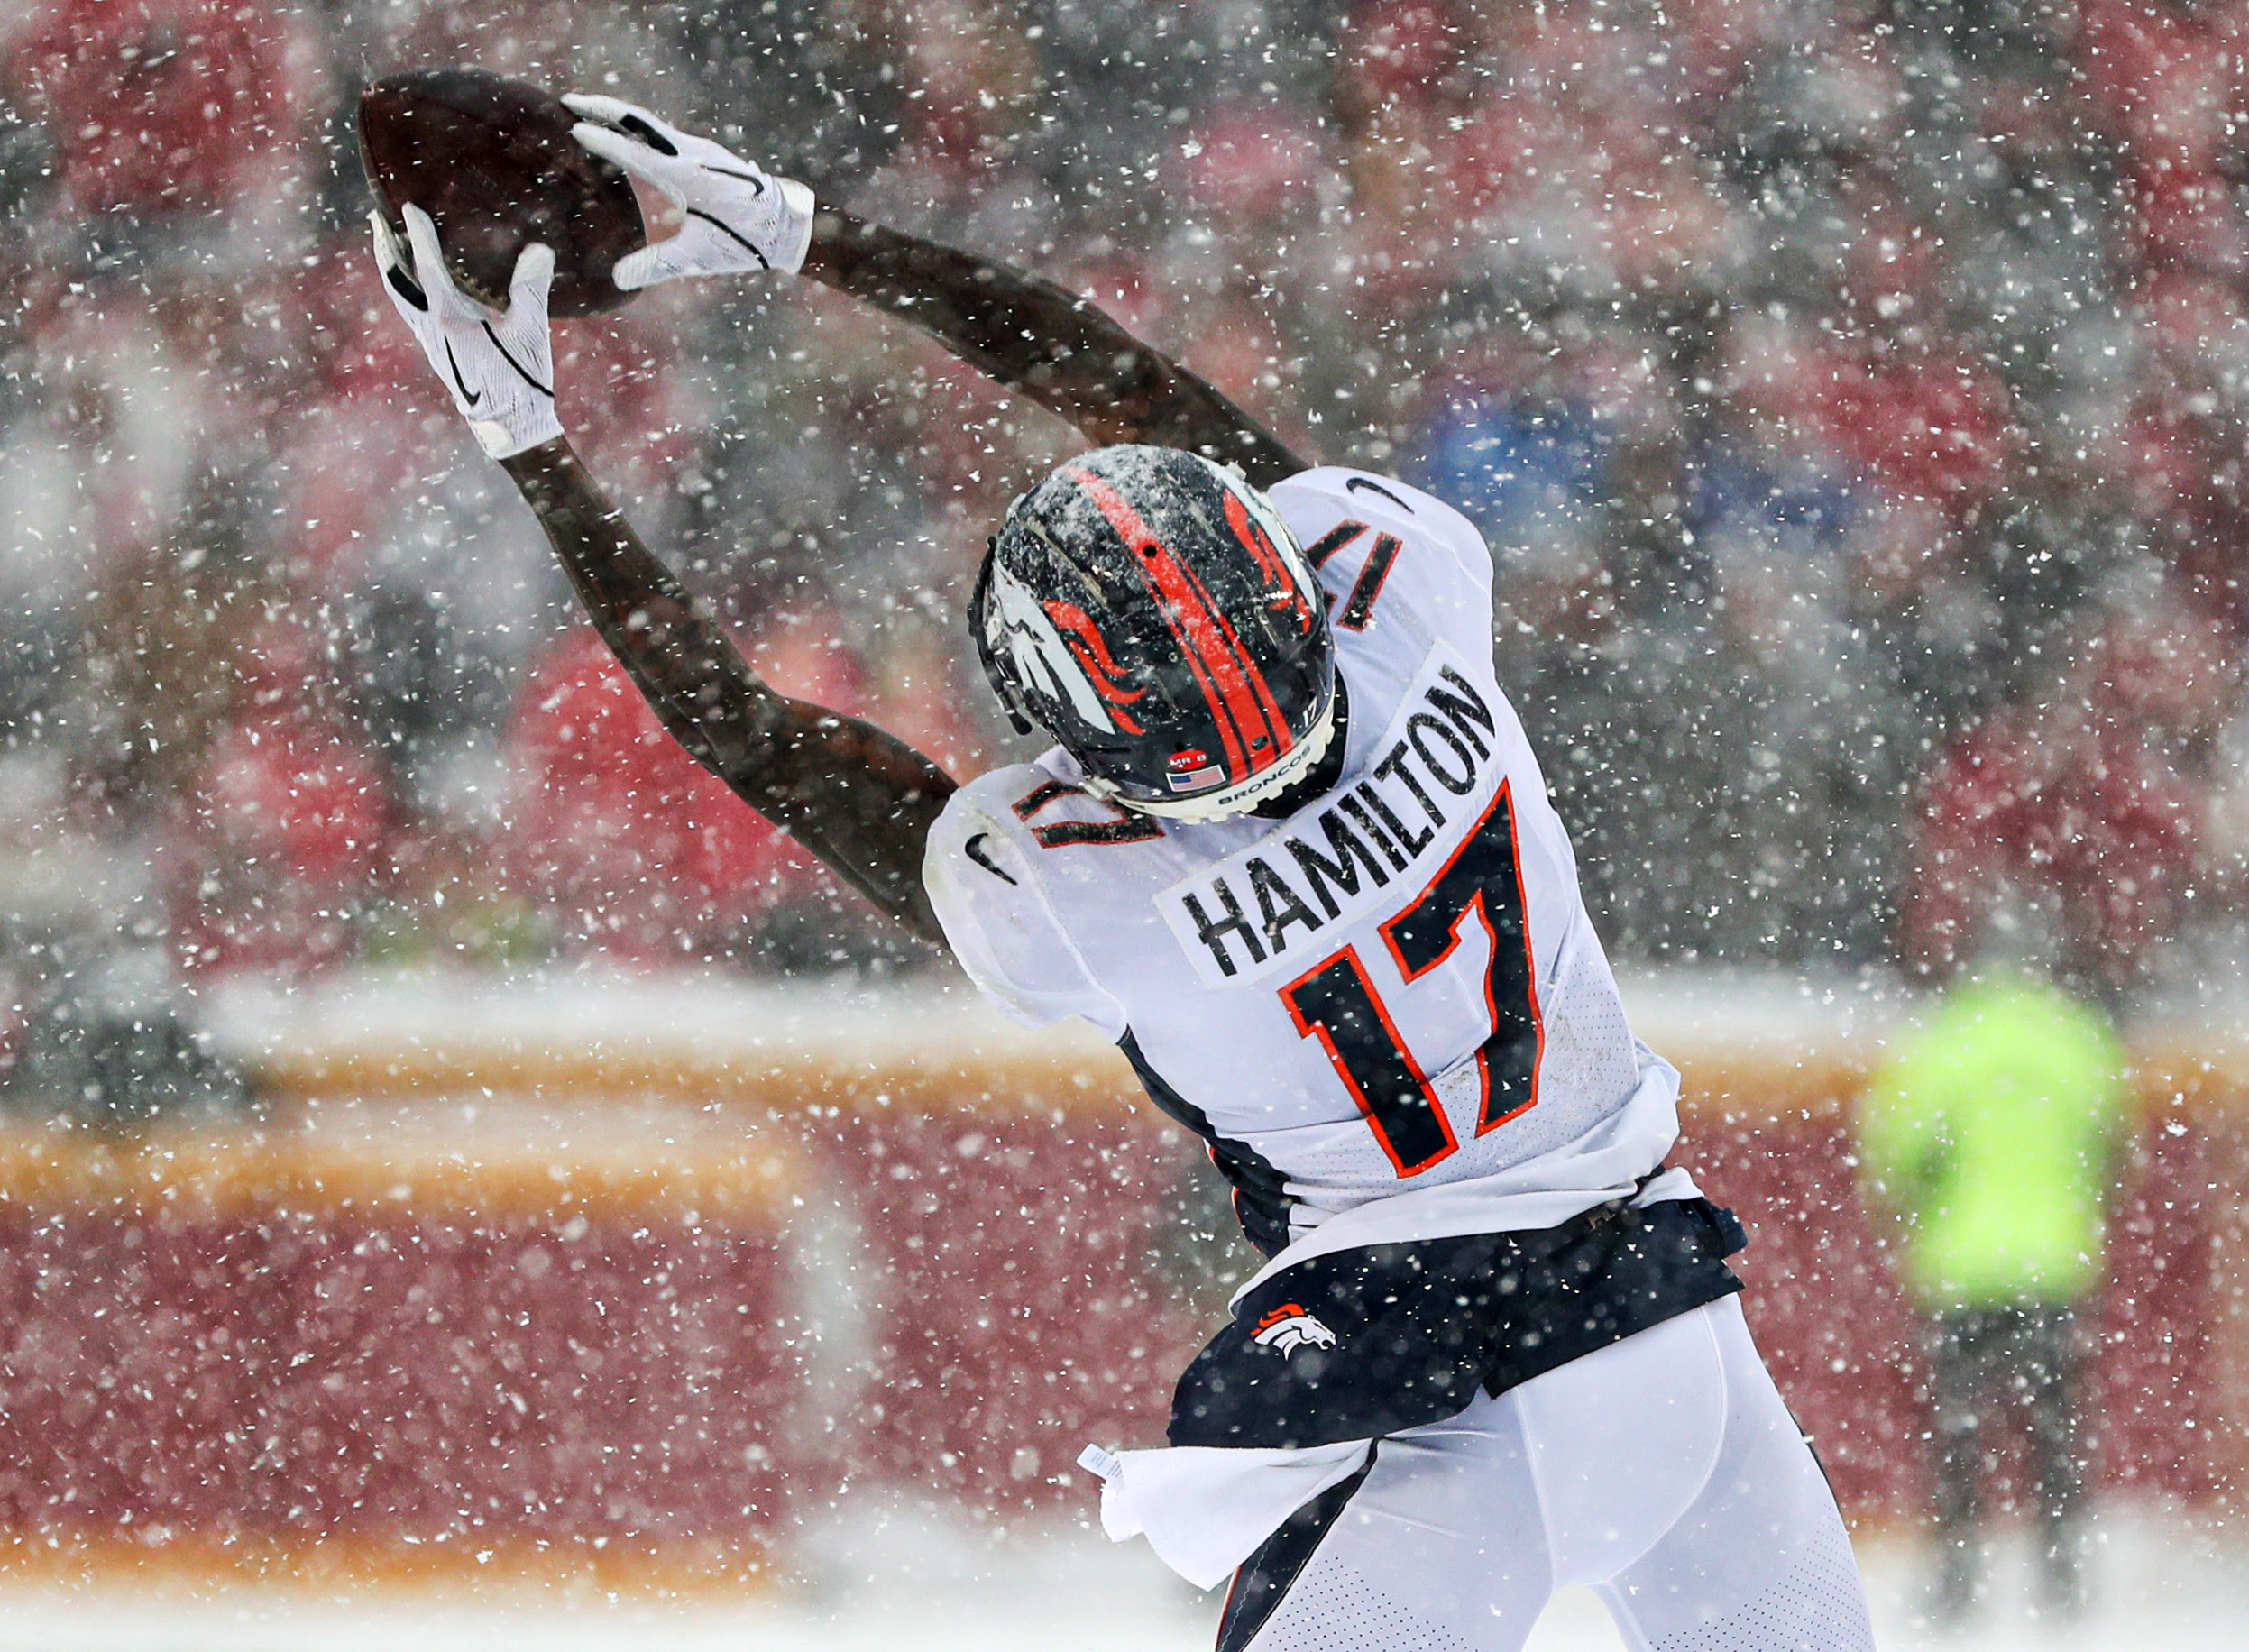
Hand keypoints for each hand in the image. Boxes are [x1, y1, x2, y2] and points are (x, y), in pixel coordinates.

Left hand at [369, 204, 561, 459]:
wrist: (510, 426)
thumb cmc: (522, 379)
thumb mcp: (531, 331)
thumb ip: (532, 288)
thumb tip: (539, 250)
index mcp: (449, 318)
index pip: (426, 266)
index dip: (418, 234)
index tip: (408, 207)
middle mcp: (430, 328)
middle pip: (395, 280)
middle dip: (386, 247)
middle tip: (378, 219)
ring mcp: (429, 342)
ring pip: (398, 297)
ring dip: (391, 268)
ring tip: (389, 245)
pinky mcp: (436, 352)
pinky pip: (410, 311)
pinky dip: (405, 288)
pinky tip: (414, 285)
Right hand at [565, 94, 814, 286]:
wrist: (789, 224)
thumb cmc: (747, 239)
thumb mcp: (699, 256)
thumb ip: (658, 265)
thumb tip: (618, 278)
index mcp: (686, 174)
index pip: (634, 150)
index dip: (602, 139)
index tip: (572, 128)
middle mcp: (691, 153)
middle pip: (639, 120)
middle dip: (603, 108)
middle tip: (568, 101)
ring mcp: (699, 150)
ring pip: (652, 123)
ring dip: (619, 115)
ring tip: (589, 112)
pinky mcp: (705, 155)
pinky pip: (664, 134)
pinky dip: (639, 128)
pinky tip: (628, 137)